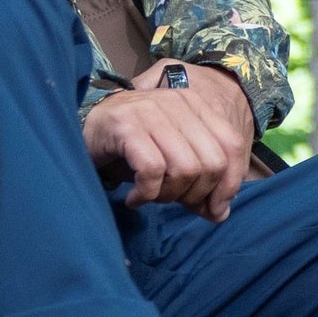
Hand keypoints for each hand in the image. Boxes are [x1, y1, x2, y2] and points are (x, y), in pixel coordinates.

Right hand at [84, 60, 255, 219]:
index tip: (215, 209)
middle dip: (195, 193)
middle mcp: (177, 102)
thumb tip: (220, 214)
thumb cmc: (133, 149)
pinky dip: (146, 194)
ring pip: (184, 167)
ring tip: (151, 197)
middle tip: (171, 201)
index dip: (230, 183)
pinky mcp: (126, 124)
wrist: (86, 132)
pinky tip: (134, 198)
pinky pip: (153, 170)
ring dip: (168, 195)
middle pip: (211, 162)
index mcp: (197, 105)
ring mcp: (151, 110)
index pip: (231, 145)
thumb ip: (199, 185)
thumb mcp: (173, 163)